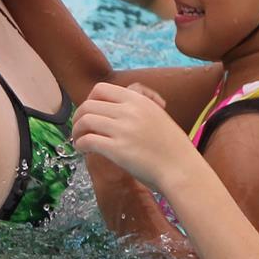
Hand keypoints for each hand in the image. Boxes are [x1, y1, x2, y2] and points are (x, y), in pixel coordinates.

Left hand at [72, 82, 197, 191]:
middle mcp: (129, 111)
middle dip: (78, 117)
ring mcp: (122, 129)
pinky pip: (87, 140)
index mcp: (138, 100)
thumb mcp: (157, 116)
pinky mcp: (117, 150)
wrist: (182, 169)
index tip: (90, 114)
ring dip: (76, 131)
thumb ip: (137, 108)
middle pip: (88, 105)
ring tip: (79, 141)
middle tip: (79, 130)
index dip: (90, 101)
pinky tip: (84, 151)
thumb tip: (114, 108)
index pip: (101, 89)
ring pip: (84, 121)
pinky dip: (80, 145)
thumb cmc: (172, 148)